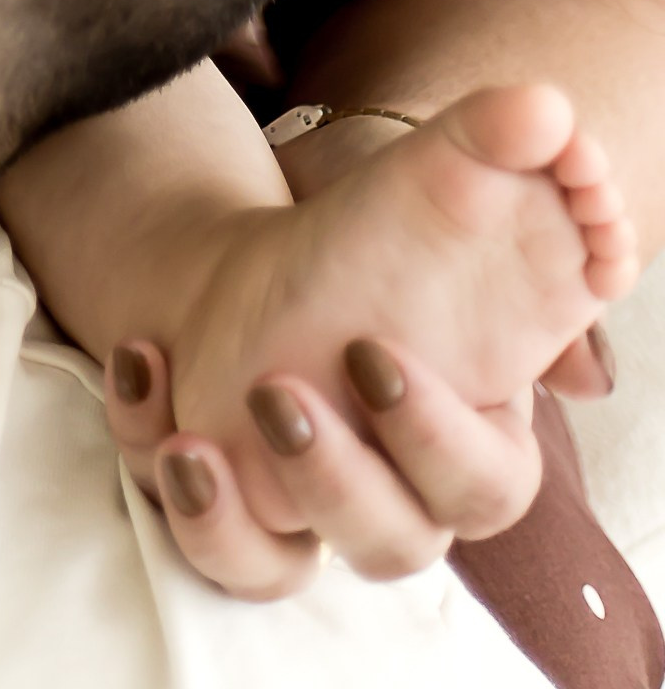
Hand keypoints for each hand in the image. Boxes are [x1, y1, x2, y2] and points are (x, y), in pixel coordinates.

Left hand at [101, 84, 633, 591]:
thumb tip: (546, 121)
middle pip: (393, 542)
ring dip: (233, 514)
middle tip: (275, 391)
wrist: (281, 258)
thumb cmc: (383, 236)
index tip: (370, 350)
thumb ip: (499, 158)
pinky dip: (168, 485)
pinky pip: (206, 544)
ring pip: (284, 567)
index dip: (435, 439)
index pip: (486, 487)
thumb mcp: (437, 186)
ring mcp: (307, 508)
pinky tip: (141, 378)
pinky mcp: (233, 509)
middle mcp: (396, 493)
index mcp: (471, 437)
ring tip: (187, 442)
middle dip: (332, 476)